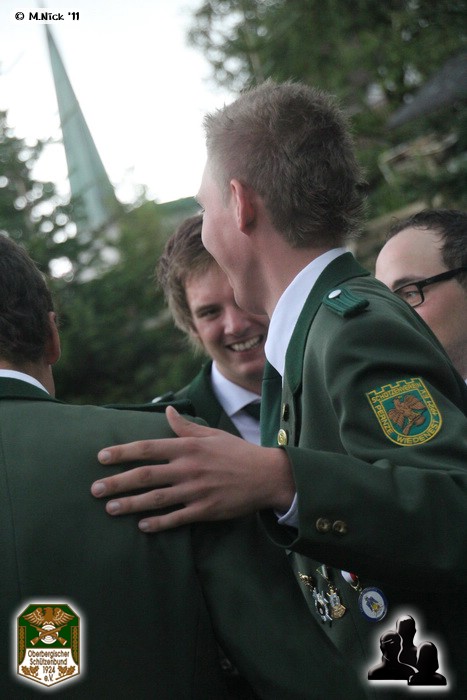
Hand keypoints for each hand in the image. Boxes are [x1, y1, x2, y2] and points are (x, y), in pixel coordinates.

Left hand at [91, 406, 294, 531]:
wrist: (267, 475)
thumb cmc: (238, 453)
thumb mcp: (212, 434)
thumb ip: (186, 427)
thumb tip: (169, 411)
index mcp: (188, 447)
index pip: (148, 448)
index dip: (122, 453)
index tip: (101, 458)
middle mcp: (188, 468)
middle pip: (145, 475)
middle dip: (117, 482)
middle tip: (95, 489)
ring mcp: (196, 491)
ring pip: (156, 499)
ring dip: (131, 504)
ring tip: (110, 509)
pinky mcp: (206, 510)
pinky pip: (177, 518)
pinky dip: (159, 523)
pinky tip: (142, 526)